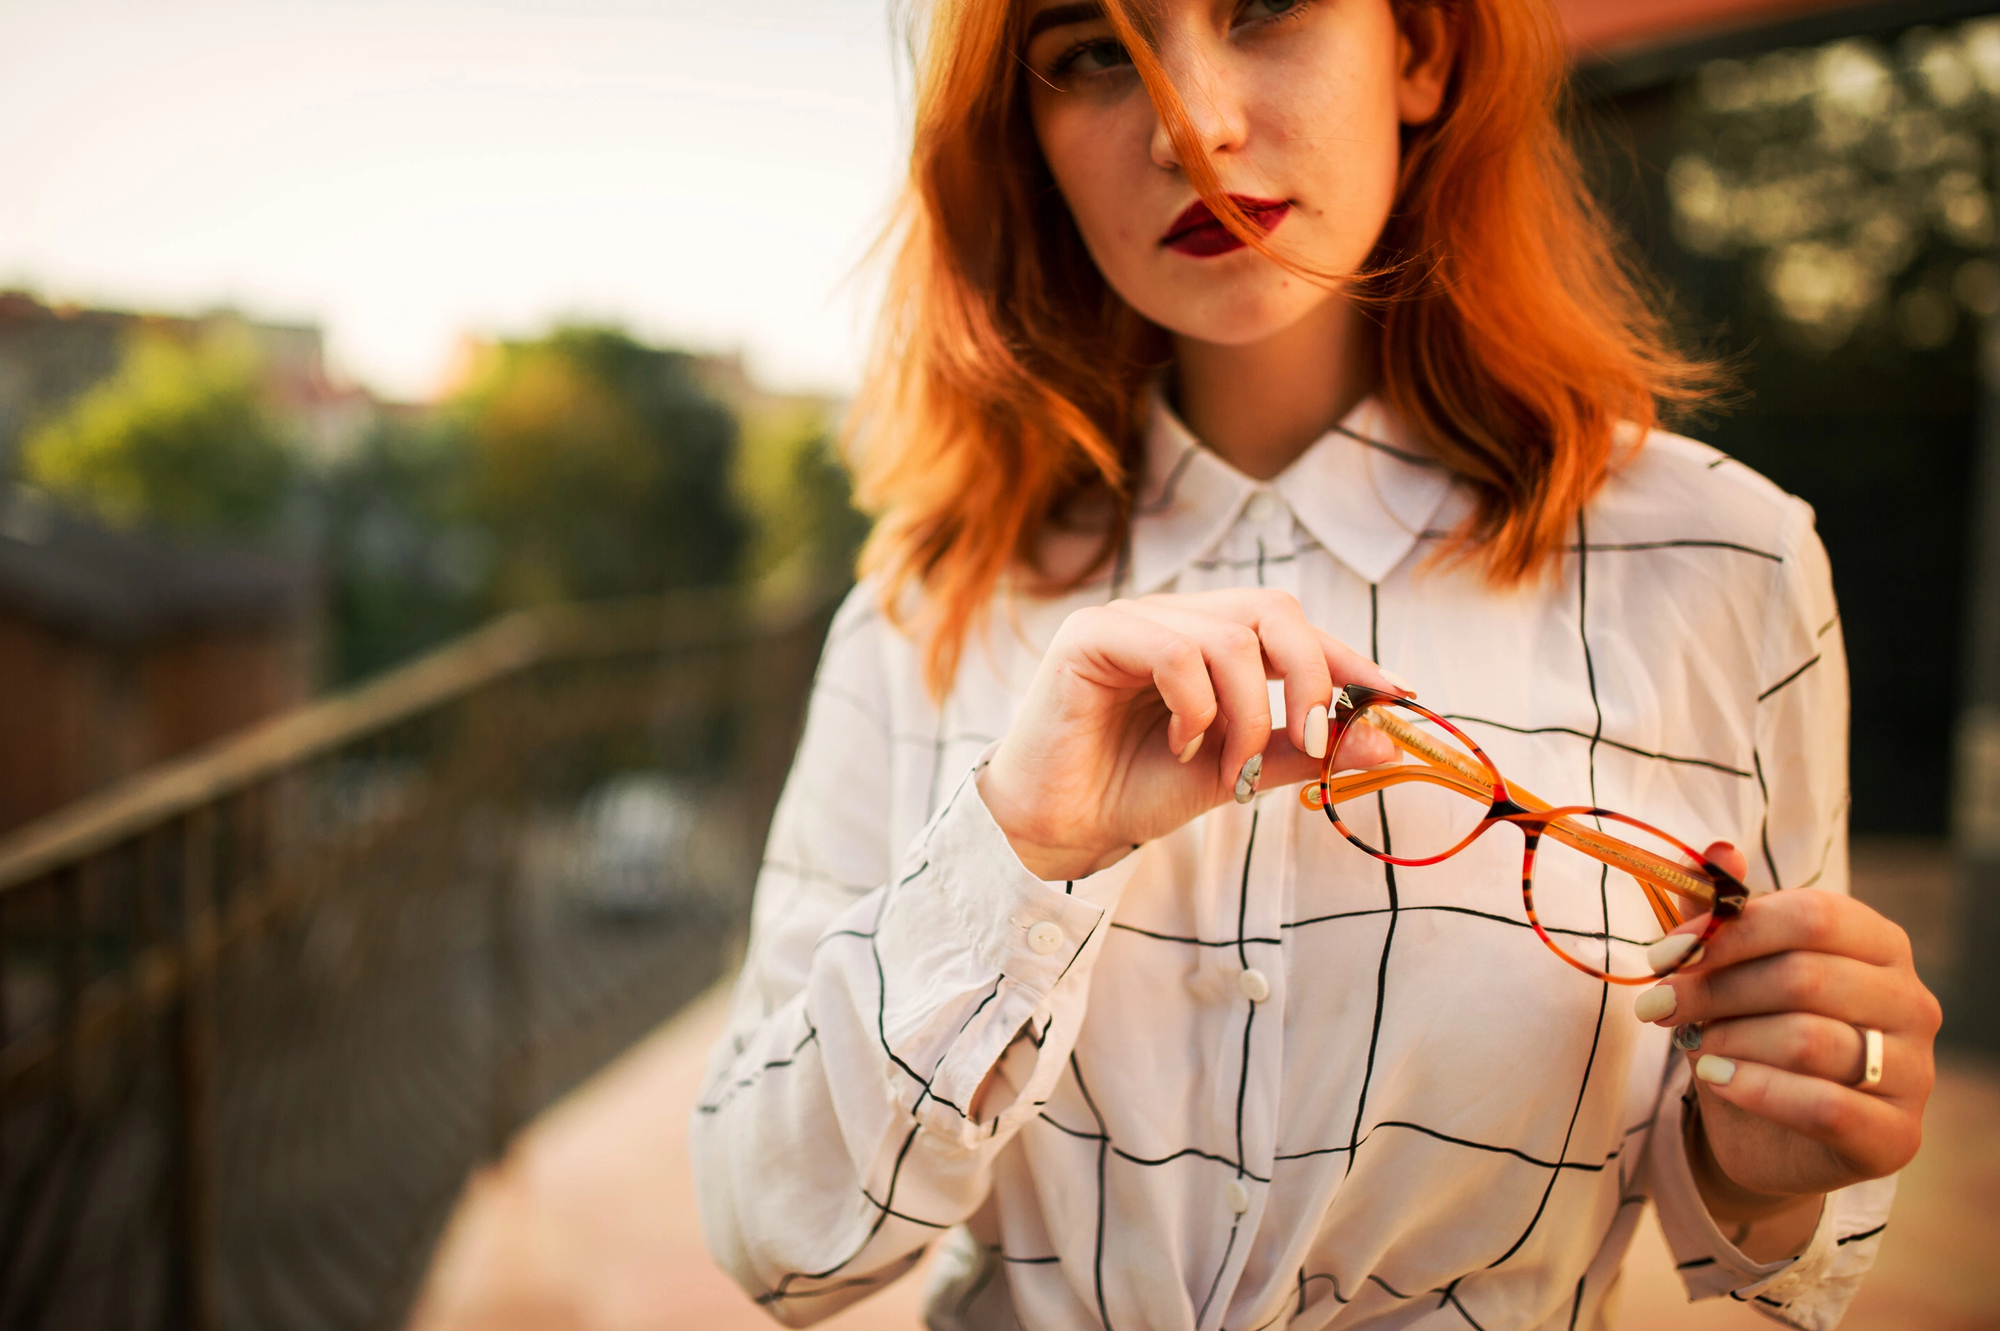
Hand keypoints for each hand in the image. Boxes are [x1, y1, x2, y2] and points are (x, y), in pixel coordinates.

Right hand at [977, 589, 1402, 879]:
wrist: (1057, 829)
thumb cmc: (1135, 791)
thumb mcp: (1237, 771)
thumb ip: (1301, 749)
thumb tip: (1385, 739)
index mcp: (1205, 638)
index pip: (1290, 624)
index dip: (1346, 657)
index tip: (1397, 699)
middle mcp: (1170, 616)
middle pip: (1271, 609)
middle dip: (1311, 677)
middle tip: (1316, 742)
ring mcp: (1129, 619)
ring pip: (1229, 636)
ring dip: (1248, 715)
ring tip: (1229, 769)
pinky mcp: (1090, 636)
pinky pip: (1175, 652)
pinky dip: (1197, 708)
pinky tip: (1181, 745)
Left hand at [1637, 846, 1940, 1251]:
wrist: (1767, 1134)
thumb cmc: (1754, 1032)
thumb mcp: (1730, 968)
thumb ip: (1724, 913)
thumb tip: (1719, 852)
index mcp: (1878, 944)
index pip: (1812, 916)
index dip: (1730, 931)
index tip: (1664, 953)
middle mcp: (1911, 1002)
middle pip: (1804, 977)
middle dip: (1713, 989)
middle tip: (1656, 1006)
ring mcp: (1912, 1072)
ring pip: (1808, 1041)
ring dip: (1729, 1040)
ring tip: (1692, 1046)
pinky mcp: (1896, 1136)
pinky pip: (1822, 1105)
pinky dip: (1755, 1089)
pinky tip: (1716, 1080)